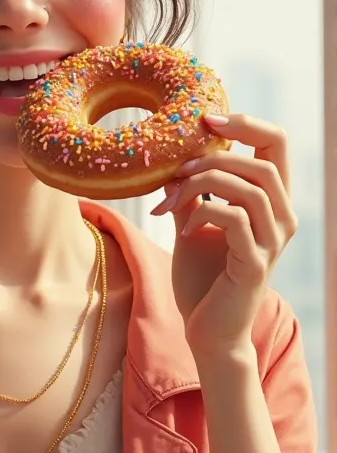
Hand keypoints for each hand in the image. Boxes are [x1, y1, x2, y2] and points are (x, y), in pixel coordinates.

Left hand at [150, 113, 297, 356]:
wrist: (206, 332)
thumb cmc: (203, 279)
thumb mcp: (191, 225)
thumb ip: (189, 193)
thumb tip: (170, 161)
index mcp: (272, 203)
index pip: (277, 144)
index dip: (246, 123)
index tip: (206, 119)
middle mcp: (282, 219)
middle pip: (265, 161)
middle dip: (216, 156)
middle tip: (177, 167)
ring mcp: (272, 242)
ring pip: (250, 187)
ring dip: (203, 183)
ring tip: (172, 197)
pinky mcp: (254, 264)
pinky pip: (234, 219)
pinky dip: (202, 213)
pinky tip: (182, 229)